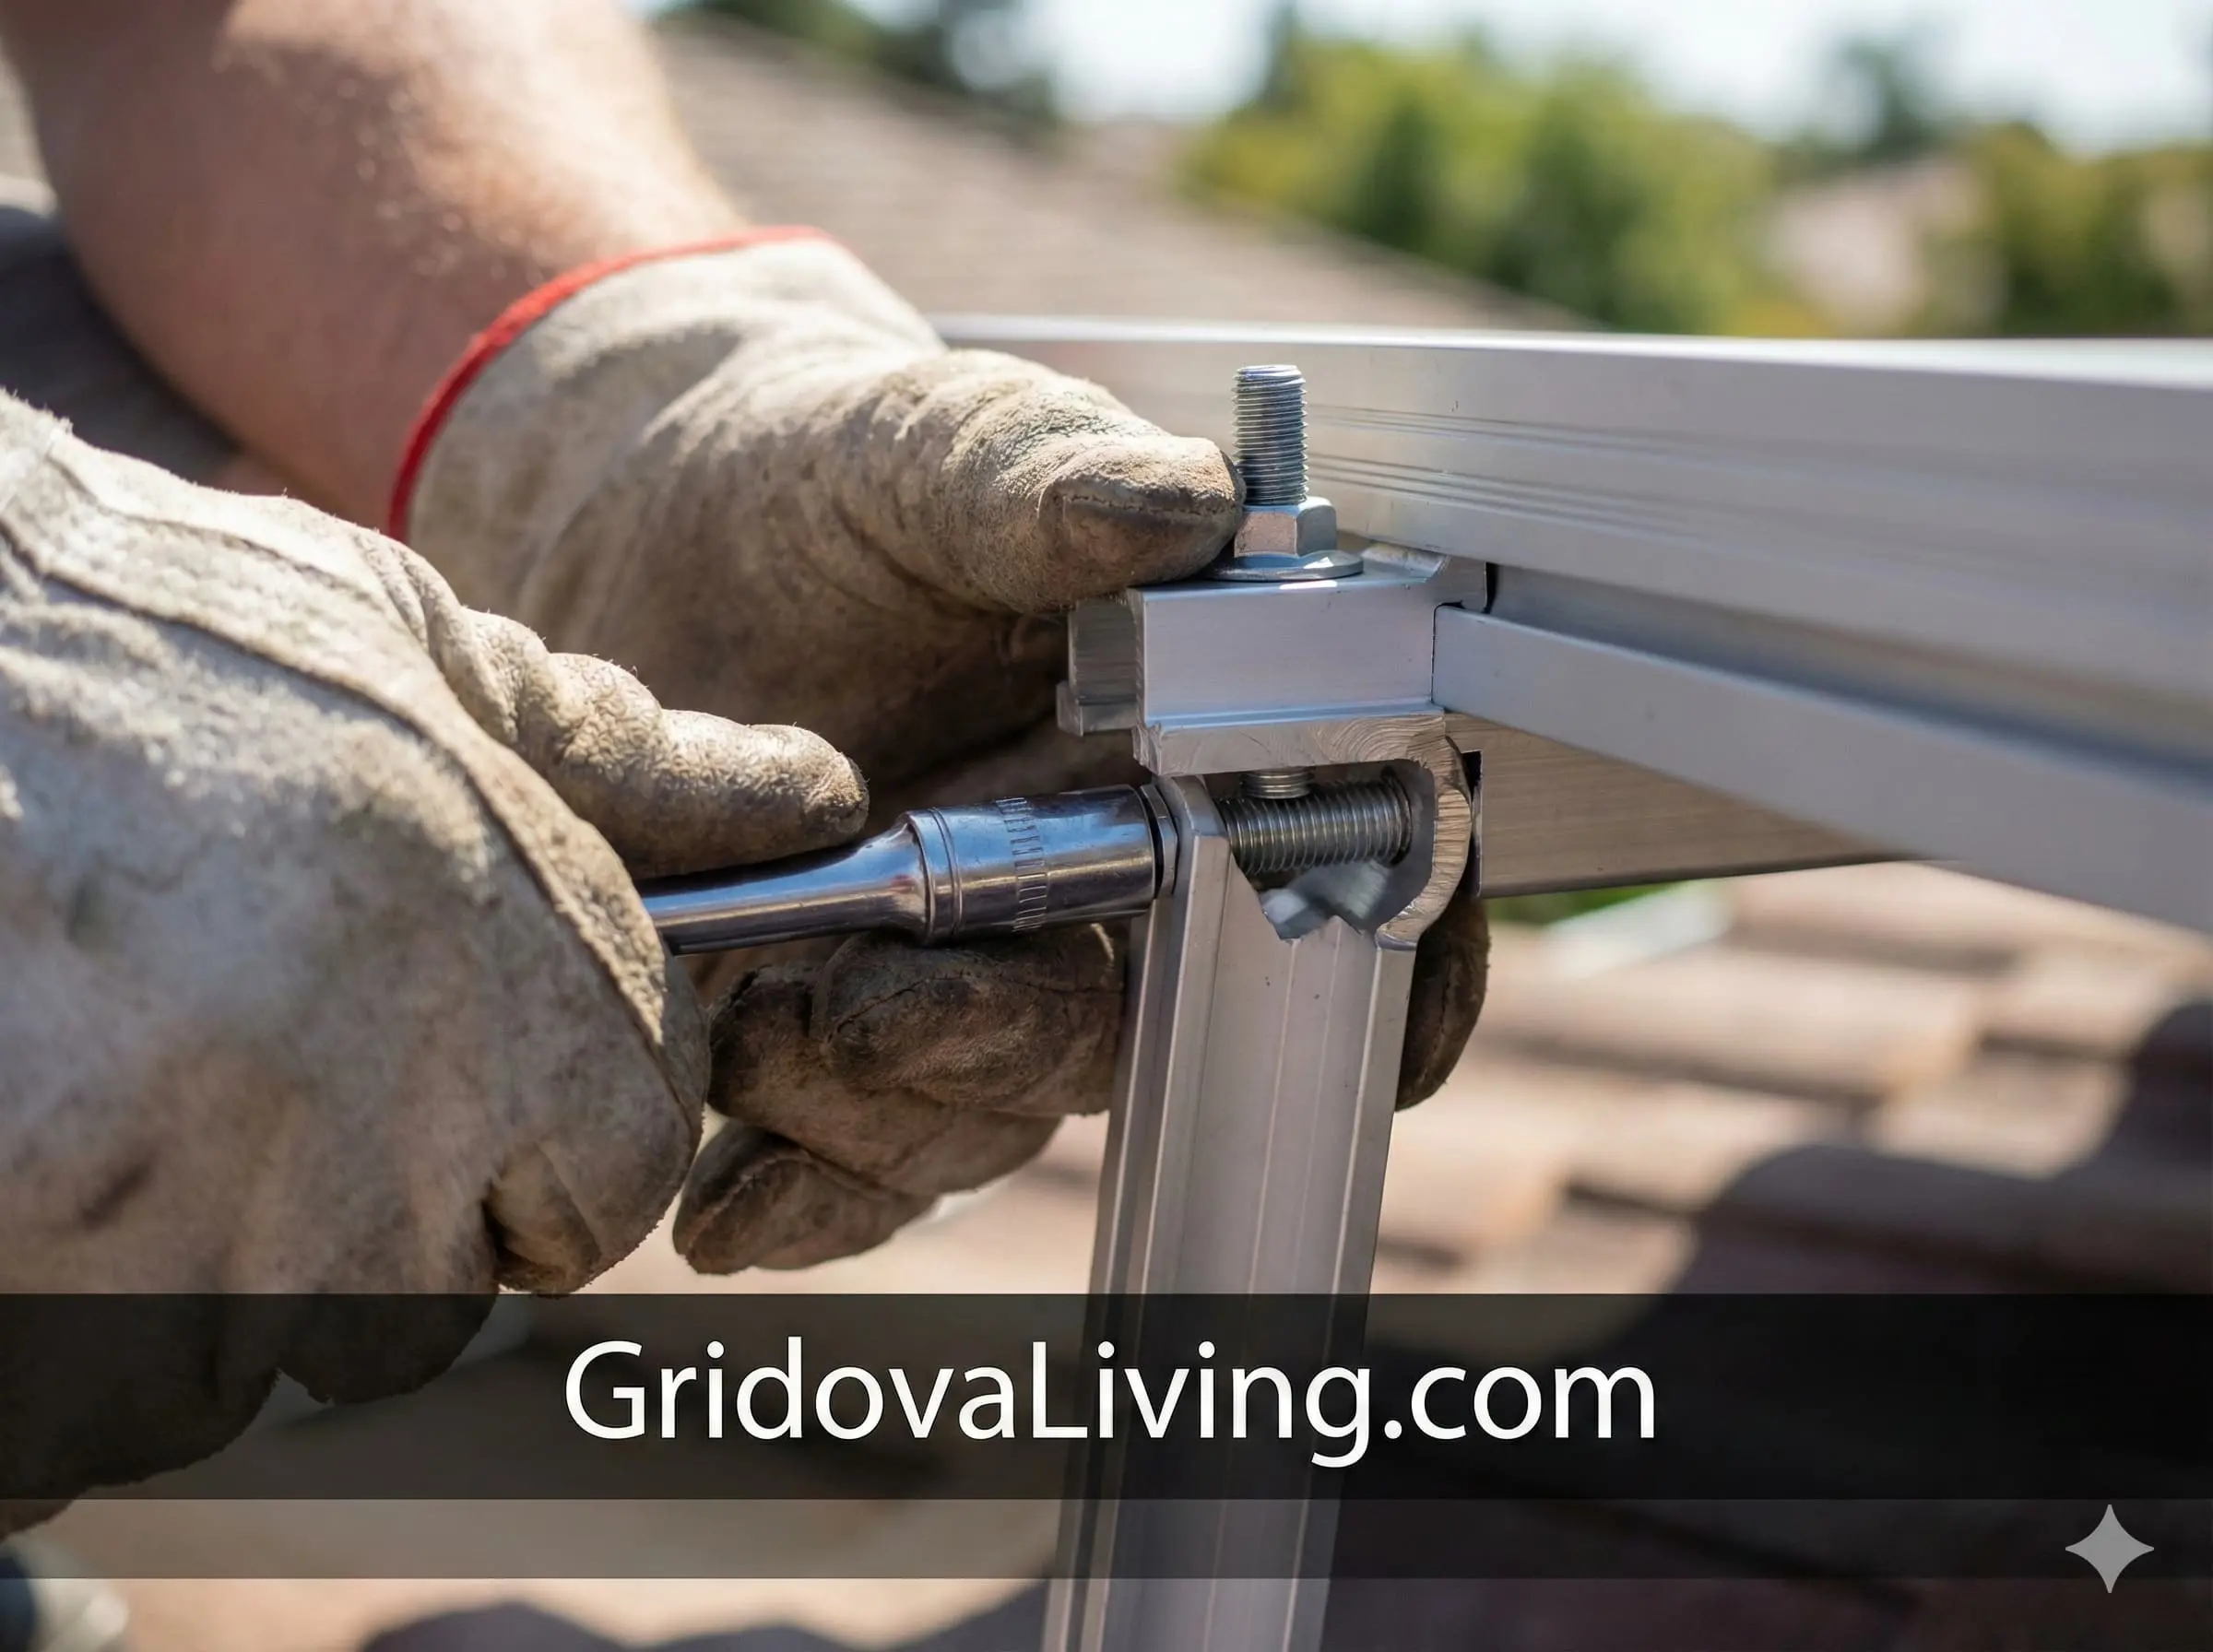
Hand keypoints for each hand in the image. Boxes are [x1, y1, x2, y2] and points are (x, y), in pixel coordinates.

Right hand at [0, 390, 861, 1298]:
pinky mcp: (30, 1310)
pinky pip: (94, 1393)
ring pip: (249, 1349)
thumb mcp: (410, 650)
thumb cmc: (139, 629)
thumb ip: (624, 766)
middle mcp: (361, 1137)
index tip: (468, 1075)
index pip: (621, 1181)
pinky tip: (41, 1132)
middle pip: (428, 1296)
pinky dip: (72, 1304)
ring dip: (203, 1258)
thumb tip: (809, 796)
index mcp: (490, 980)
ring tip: (125, 1070)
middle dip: (368, 1213)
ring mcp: (174, 1244)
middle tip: (255, 1060)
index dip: (556, 1136)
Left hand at [398, 235, 1487, 1271]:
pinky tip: (725, 1213)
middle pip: (1123, 1026)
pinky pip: (859, 1165)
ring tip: (743, 1022)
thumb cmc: (833, 470)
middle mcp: (1102, 883)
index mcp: (1176, 741)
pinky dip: (800, 1201)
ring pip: (985, 1114)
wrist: (656, 520)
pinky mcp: (846, 1036)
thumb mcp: (923, 449)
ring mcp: (974, 973)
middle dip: (1001, 1039)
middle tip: (862, 997)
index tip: (1387, 1037)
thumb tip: (1182, 506)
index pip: (1338, 866)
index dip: (1392, 958)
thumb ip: (1042, 479)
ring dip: (874, 1104)